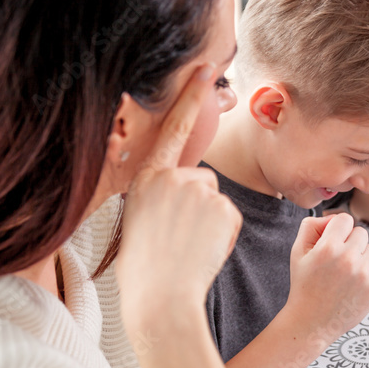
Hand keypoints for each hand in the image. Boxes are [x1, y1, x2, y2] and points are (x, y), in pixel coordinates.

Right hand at [116, 64, 242, 347]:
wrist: (160, 299)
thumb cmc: (144, 269)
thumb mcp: (137, 220)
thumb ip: (157, 195)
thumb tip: (181, 186)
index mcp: (146, 178)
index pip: (172, 130)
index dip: (189, 98)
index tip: (204, 67)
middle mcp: (171, 177)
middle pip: (201, 180)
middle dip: (199, 206)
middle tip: (180, 238)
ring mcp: (198, 192)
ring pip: (217, 201)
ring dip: (211, 222)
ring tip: (190, 247)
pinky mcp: (223, 208)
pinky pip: (231, 218)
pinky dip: (223, 235)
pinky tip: (204, 250)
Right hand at [284, 212, 368, 343]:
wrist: (311, 322)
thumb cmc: (304, 284)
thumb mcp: (297, 251)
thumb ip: (311, 226)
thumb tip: (332, 218)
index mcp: (327, 247)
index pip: (345, 219)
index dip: (338, 229)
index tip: (332, 241)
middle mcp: (347, 258)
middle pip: (361, 232)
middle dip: (350, 242)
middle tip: (338, 259)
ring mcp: (363, 274)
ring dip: (360, 256)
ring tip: (345, 273)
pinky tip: (355, 280)